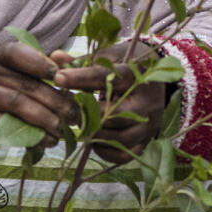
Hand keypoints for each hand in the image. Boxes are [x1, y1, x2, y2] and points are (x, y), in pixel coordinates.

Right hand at [0, 42, 83, 154]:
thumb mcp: (11, 79)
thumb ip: (38, 70)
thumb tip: (69, 62)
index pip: (17, 53)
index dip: (41, 63)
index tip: (62, 77)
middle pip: (25, 85)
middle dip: (56, 101)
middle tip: (75, 115)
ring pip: (18, 107)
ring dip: (47, 120)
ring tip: (64, 130)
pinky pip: (8, 128)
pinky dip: (32, 136)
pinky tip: (46, 141)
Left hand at [53, 40, 168, 162]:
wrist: (156, 77)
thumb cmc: (126, 65)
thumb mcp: (107, 57)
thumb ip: (82, 61)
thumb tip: (55, 58)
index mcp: (136, 76)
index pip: (106, 77)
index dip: (80, 78)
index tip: (58, 78)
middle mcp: (147, 101)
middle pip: (115, 113)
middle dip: (87, 113)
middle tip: (69, 111)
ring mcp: (149, 123)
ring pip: (120, 138)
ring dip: (95, 134)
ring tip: (79, 127)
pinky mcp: (146, 140)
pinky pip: (125, 154)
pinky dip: (106, 152)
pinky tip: (93, 142)